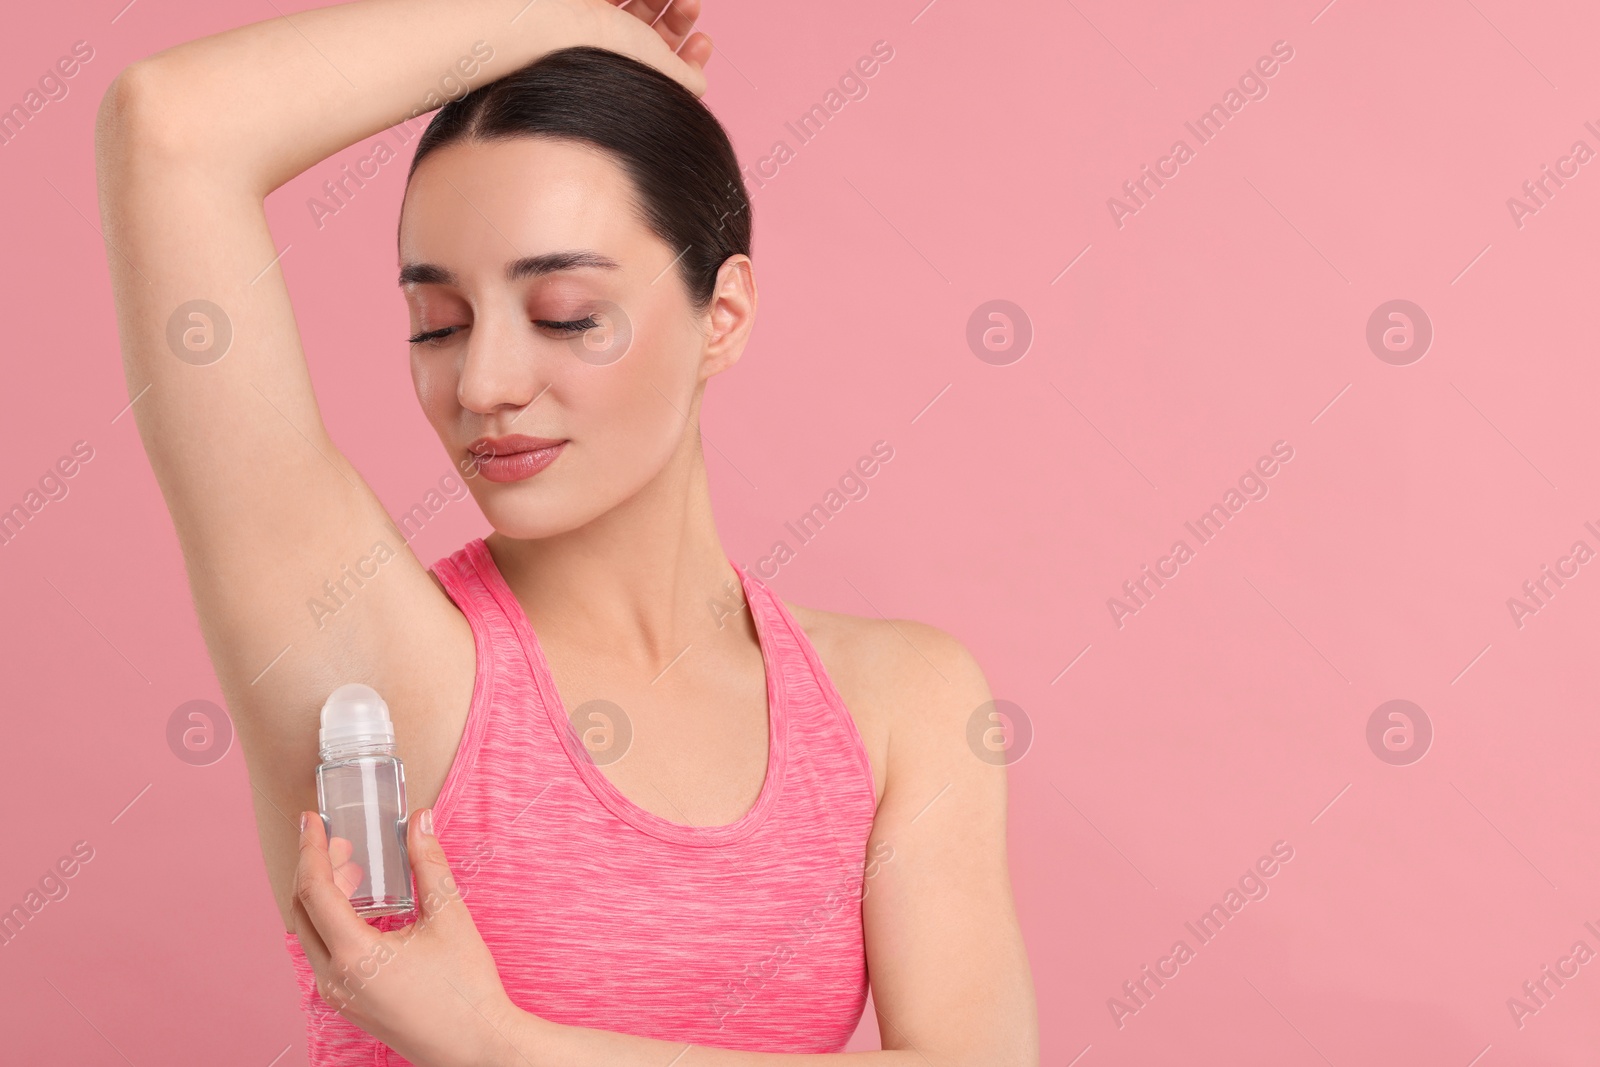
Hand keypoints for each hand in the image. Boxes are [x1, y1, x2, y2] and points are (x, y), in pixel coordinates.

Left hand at [291, 808, 519, 1066]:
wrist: (476, 1045)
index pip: (315, 891)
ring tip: (353, 869)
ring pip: (312, 934)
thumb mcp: (449, 917)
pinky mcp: (350, 1004)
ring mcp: (338, 995)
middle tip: (335, 839)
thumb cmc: (466, 988)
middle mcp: (335, 978)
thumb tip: (419, 821)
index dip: (310, 849)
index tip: (310, 820)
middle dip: (315, 869)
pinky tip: (364, 909)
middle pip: (303, 911)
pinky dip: (334, 923)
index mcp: (354, 954)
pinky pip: (325, 954)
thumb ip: (429, 863)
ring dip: (325, 897)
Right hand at [553, 0, 714, 97]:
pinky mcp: (583, 1)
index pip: (657, 68)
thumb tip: (699, 78)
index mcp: (619, 78)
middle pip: (651, 32)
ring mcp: (590, 21)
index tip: (705, 40)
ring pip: (639, 6)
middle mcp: (604, 51)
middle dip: (681, 17)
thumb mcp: (660, 75)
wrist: (551, 23)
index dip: (688, 54)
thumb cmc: (601, 53)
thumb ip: (686, 80)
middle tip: (692, 5)